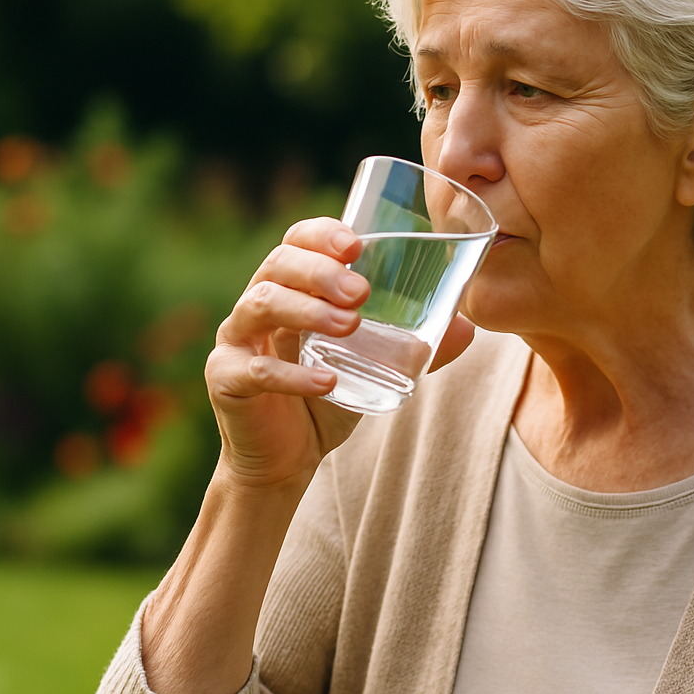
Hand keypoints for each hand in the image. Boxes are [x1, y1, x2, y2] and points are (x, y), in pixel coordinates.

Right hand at [205, 217, 475, 491]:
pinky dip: (292, 375)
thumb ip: (417, 347)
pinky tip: (327, 382)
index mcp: (291, 288)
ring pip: (260, 304)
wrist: (287, 458)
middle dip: (319, 271)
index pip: (297, 241)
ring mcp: (237, 340)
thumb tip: (467, 328)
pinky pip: (253, 370)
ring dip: (307, 310)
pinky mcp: (225, 380)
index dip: (322, 235)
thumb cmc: (328, 397)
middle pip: (277, 265)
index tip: (357, 245)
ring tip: (350, 324)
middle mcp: (257, 304)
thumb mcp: (375, 367)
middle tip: (360, 290)